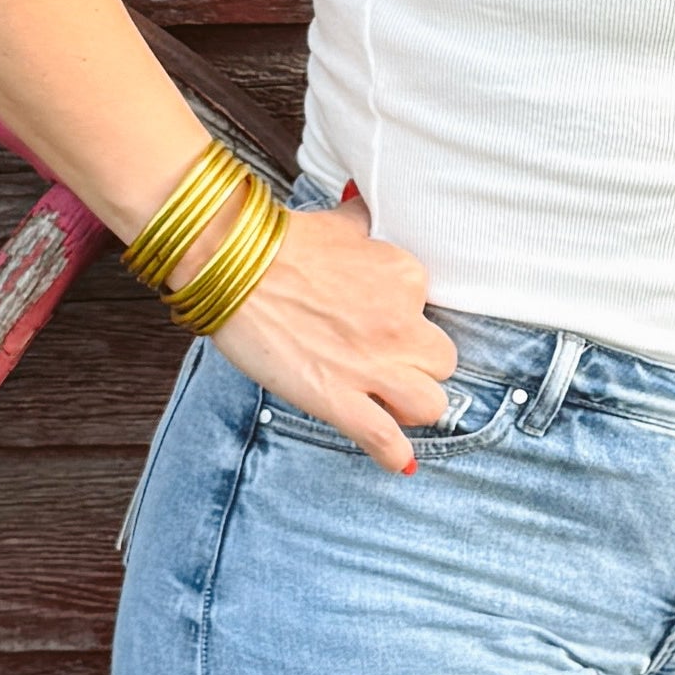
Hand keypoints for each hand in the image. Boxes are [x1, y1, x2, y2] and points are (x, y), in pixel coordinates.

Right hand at [210, 187, 458, 470]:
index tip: (381, 326)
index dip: (408, 324)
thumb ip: (363, 226)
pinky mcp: (338, 399)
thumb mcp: (338, 225)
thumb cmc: (279, 244)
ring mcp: (371, 366)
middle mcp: (400, 324)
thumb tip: (365, 215)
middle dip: (418, 367)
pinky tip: (396, 459)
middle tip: (386, 364)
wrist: (232, 265)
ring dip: (412, 408)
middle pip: (441, 362)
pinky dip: (394, 455)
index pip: (430, 312)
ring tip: (390, 404)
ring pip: (430, 405)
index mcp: (404, 277)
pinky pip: (386, 441)